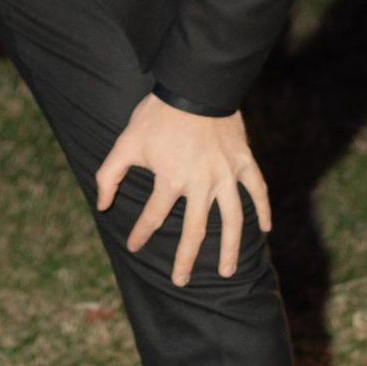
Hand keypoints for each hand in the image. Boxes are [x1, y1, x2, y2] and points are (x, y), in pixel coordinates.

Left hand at [95, 94, 271, 286]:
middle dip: (186, 259)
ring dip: (230, 248)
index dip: (140, 234)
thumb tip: (101, 204)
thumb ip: (109, 175)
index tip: (133, 246)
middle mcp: (201, 182)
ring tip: (227, 272)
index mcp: (171, 179)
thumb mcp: (126, 142)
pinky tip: (264, 230)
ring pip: (231, 220)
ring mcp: (226, 174)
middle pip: (195, 231)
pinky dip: (263, 209)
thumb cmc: (157, 114)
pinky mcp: (244, 162)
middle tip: (181, 280)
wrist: (196, 85)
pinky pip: (257, 191)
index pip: (153, 217)